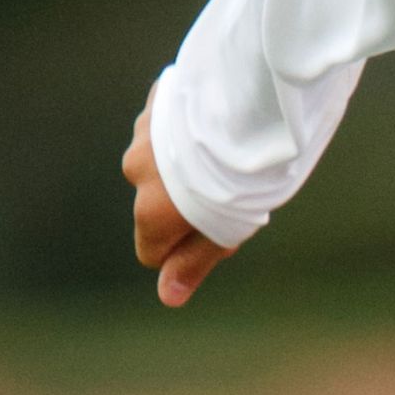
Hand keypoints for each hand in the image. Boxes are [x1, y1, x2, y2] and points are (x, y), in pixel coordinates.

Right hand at [122, 85, 232, 305]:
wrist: (257, 102)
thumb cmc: (250, 174)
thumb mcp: (230, 228)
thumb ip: (195, 261)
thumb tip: (168, 298)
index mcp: (151, 210)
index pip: (152, 249)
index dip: (190, 244)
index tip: (226, 227)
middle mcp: (137, 170)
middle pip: (158, 200)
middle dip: (189, 197)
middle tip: (238, 183)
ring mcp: (144, 130)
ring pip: (164, 157)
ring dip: (189, 158)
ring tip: (233, 146)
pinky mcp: (160, 97)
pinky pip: (171, 119)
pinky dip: (190, 123)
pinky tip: (224, 117)